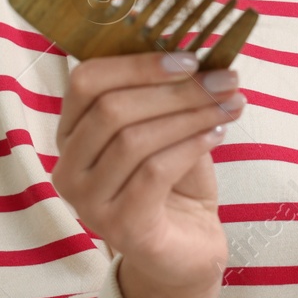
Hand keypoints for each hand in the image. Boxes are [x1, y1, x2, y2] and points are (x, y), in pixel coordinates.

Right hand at [50, 51, 244, 297]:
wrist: (186, 248)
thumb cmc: (174, 179)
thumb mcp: (167, 126)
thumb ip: (168, 92)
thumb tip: (200, 50)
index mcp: (72, 132)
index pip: (86, 82)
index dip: (138, 64)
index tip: (190, 57)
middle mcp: (68, 166)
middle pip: (112, 108)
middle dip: (176, 89)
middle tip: (224, 80)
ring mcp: (88, 201)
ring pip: (134, 140)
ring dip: (190, 115)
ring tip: (228, 105)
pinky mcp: (119, 227)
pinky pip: (153, 173)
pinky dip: (190, 147)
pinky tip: (217, 135)